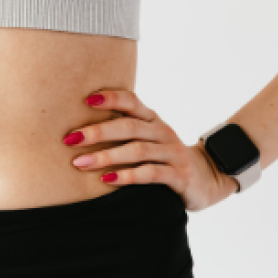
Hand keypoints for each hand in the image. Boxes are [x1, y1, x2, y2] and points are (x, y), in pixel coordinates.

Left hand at [62, 89, 238, 210]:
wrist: (207, 178)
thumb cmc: (162, 156)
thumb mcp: (146, 138)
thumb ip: (121, 130)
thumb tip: (77, 127)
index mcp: (152, 119)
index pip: (131, 101)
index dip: (111, 98)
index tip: (85, 100)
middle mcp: (162, 131)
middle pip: (128, 127)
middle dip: (97, 132)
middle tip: (70, 139)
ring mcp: (173, 153)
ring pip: (137, 150)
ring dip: (106, 156)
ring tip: (80, 162)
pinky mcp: (180, 175)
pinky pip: (151, 173)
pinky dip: (127, 176)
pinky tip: (107, 180)